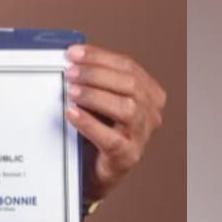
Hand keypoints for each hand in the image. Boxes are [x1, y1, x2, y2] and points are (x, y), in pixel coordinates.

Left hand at [64, 44, 166, 203]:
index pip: (128, 66)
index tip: (74, 53)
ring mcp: (142, 136)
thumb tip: (71, 56)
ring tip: (71, 92)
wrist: (93, 168)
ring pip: (127, 109)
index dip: (99, 57)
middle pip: (130, 85)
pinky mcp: (128, 156)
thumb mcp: (99, 99)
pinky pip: (112, 139)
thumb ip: (93, 79)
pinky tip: (72, 114)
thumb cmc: (97, 128)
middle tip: (71, 73)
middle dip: (96, 74)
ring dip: (95, 96)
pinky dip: (90, 124)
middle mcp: (151, 113)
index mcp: (148, 93)